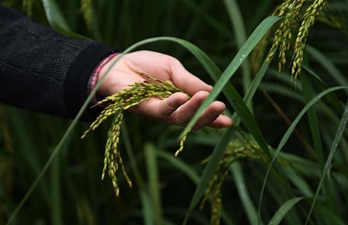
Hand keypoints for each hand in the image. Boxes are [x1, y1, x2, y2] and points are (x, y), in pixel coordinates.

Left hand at [97, 50, 231, 129]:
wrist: (118, 63)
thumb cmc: (146, 66)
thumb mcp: (173, 69)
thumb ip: (189, 82)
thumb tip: (211, 91)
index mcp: (180, 101)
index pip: (199, 112)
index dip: (213, 117)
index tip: (229, 119)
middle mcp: (170, 110)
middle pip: (191, 119)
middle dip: (207, 116)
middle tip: (221, 109)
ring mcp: (157, 112)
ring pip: (179, 118)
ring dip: (193, 110)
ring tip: (207, 100)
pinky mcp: (143, 108)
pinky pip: (160, 110)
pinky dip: (172, 104)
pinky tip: (181, 97)